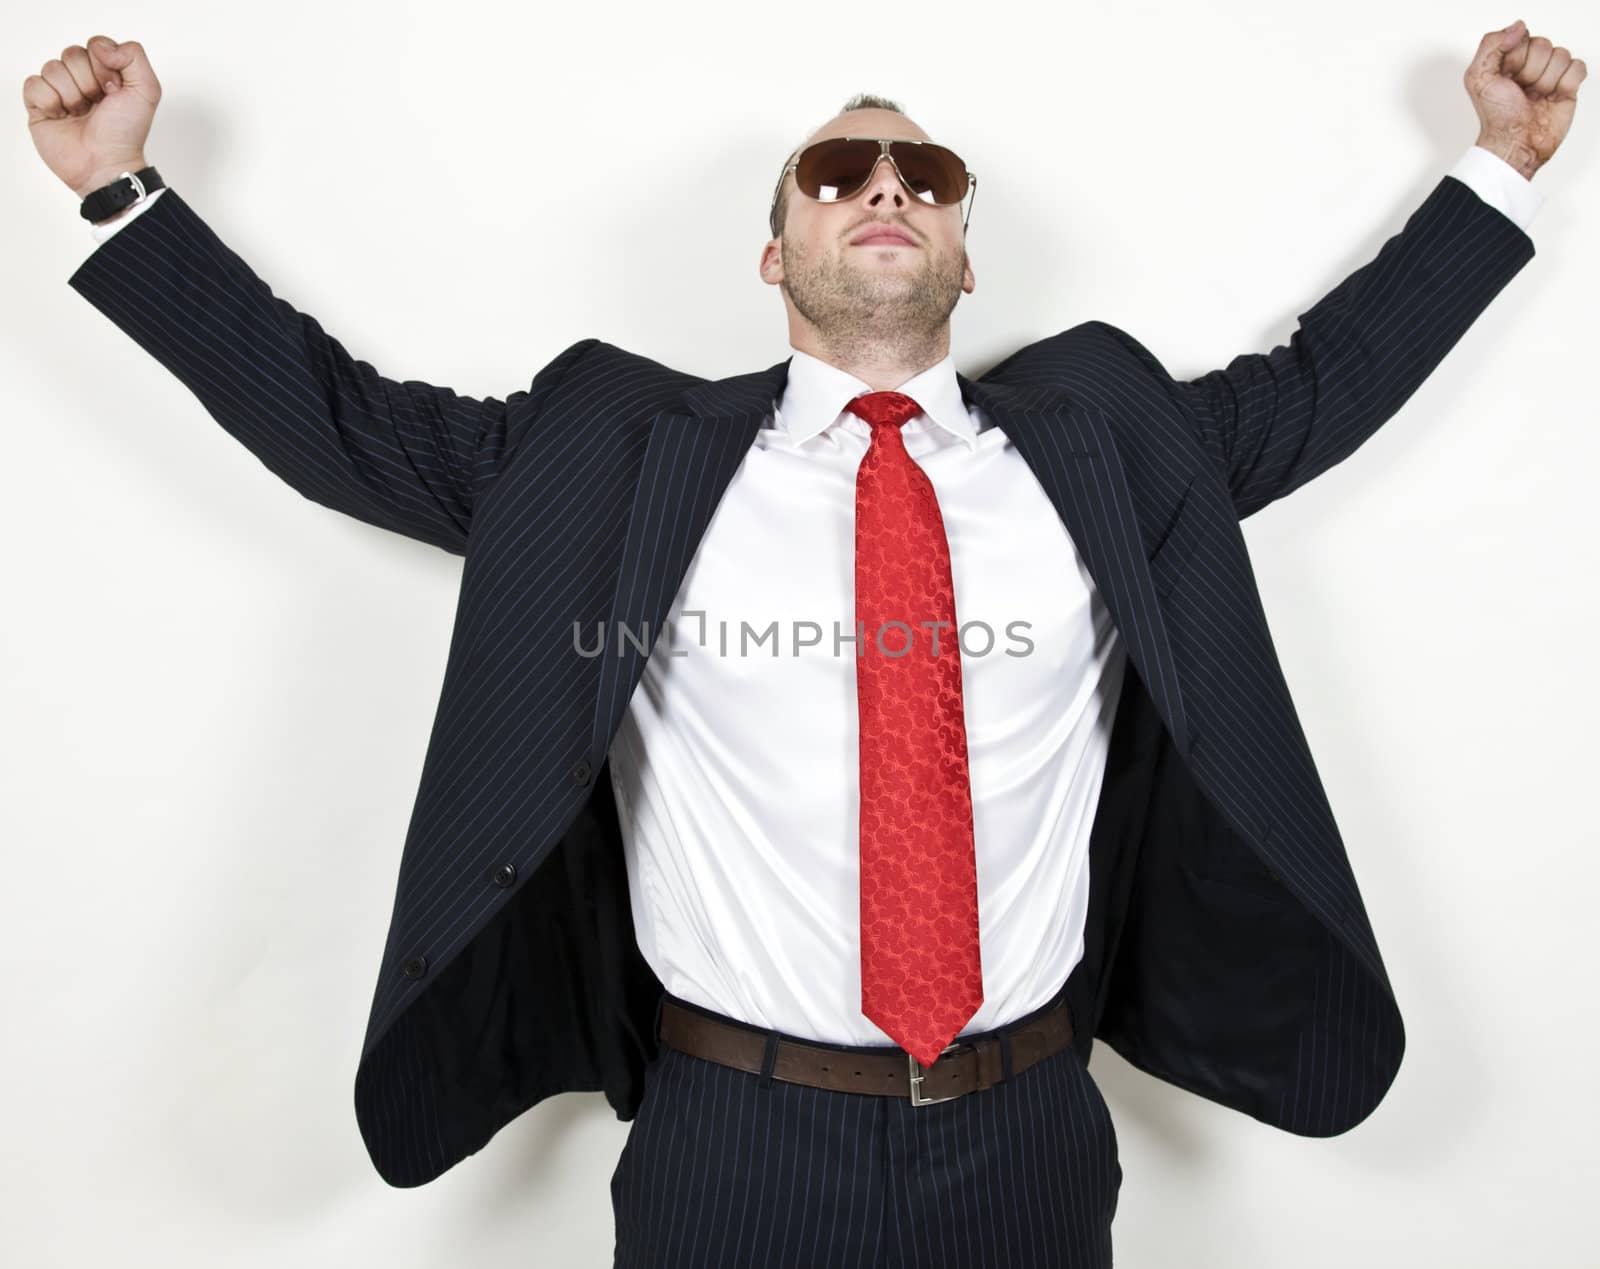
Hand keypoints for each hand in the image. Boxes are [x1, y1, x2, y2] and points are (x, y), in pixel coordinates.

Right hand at [22, 36, 160, 199]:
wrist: (106, 164)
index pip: (95, 45)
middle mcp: (81, 79)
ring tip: (81, 114)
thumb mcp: (147, 91)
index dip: (105, 67)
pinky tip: (62, 117)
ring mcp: (59, 91)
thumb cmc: (126, 133)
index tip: (115, 91)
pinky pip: (34, 83)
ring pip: (53, 68)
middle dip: (89, 82)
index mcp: (106, 72)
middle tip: (98, 105)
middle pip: (72, 54)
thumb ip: (134, 56)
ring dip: (71, 95)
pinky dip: (50, 101)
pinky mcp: (39, 104)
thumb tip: (101, 46)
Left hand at [1464, 20, 1585, 178]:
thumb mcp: (1478, 78)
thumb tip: (1518, 26)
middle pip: (1544, 45)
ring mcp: (1550, 74)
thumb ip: (1491, 45)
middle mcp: (1530, 64)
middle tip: (1522, 92)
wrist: (1516, 144)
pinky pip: (1578, 67)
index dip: (1515, 58)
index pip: (1523, 37)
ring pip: (1561, 55)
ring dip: (1547, 80)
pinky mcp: (1568, 85)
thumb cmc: (1496, 116)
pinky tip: (1553, 98)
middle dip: (1531, 71)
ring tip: (1535, 98)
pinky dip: (1566, 83)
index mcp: (1508, 59)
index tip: (1506, 78)